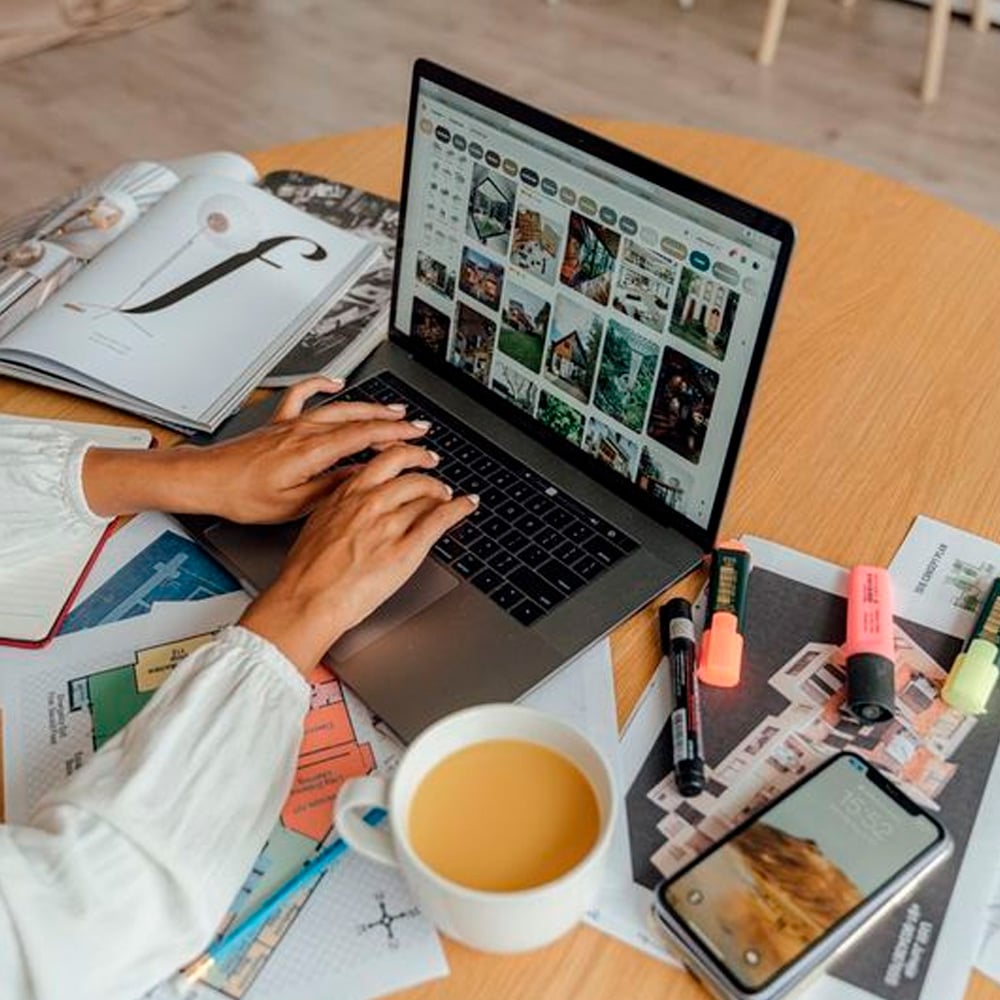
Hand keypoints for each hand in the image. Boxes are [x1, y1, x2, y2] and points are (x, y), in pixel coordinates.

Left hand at [82, 377, 430, 521]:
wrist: (204, 480)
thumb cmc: (241, 496)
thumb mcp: (293, 505)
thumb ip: (330, 488)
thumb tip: (359, 478)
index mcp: (311, 452)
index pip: (365, 438)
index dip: (397, 438)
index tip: (418, 440)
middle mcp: (303, 432)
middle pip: (357, 419)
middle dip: (392, 421)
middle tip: (417, 426)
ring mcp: (290, 424)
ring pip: (338, 408)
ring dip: (369, 407)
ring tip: (393, 410)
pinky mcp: (277, 423)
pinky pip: (303, 395)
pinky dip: (321, 384)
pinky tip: (335, 381)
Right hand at [239, 444, 477, 672]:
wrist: (307, 599)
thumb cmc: (306, 572)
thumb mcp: (318, 525)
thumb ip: (341, 508)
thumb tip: (354, 505)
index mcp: (347, 495)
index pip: (385, 461)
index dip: (405, 456)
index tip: (412, 457)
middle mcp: (371, 502)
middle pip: (411, 474)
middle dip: (428, 473)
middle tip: (436, 478)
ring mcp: (390, 524)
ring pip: (427, 495)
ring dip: (443, 494)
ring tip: (448, 497)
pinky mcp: (406, 549)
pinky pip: (441, 519)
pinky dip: (460, 508)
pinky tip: (467, 504)